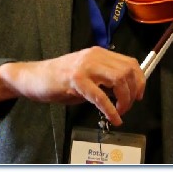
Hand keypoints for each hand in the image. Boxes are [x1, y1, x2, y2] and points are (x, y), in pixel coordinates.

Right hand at [0, 46, 145, 125]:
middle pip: (128, 71)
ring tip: (119, 112)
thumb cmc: (58, 78)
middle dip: (133, 92)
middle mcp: (94, 56)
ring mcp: (85, 66)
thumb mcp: (86, 74)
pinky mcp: (75, 79)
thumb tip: (122, 92)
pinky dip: (110, 110)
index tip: (139, 94)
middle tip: (127, 107)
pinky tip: (112, 118)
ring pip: (118, 80)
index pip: (129, 62)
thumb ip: (104, 79)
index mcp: (98, 53)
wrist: (33, 77)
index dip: (139, 80)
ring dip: (124, 100)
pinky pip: (100, 96)